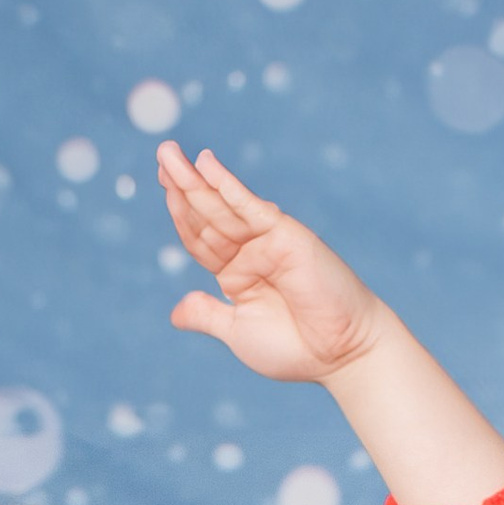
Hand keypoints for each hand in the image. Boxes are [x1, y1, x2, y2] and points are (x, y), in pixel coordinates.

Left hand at [154, 152, 384, 384]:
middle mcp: (250, 252)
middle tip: (163, 151)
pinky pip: (249, 208)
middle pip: (208, 215)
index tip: (163, 185)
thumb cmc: (295, 348)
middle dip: (183, 185)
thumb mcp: (238, 332)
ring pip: (222, 207)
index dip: (181, 213)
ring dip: (195, 179)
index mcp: (236, 274)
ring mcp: (267, 240)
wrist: (340, 353)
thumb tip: (175, 312)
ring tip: (169, 153)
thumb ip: (208, 315)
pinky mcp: (285, 235)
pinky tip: (206, 165)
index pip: (201, 238)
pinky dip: (227, 187)